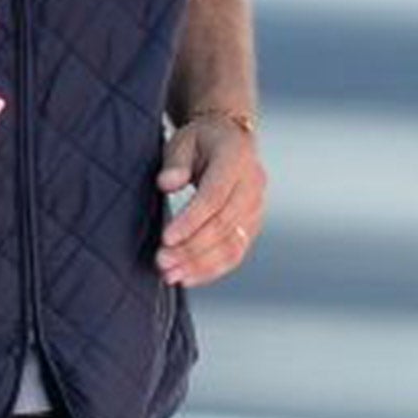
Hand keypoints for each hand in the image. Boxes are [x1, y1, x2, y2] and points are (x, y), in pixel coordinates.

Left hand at [156, 111, 265, 286]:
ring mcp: (257, 208)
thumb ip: (176, 162)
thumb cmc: (202, 140)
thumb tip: (167, 183)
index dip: (191, 220)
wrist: (231, 139)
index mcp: (236, 159)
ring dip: (200, 264)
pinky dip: (211, 269)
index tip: (166, 238)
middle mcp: (253, 185)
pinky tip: (187, 277)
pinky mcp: (252, 226)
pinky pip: (235, 253)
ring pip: (232, 244)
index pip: (215, 197)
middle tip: (161, 261)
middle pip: (224, 225)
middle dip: (191, 248)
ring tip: (170, 275)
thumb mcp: (184, 139)